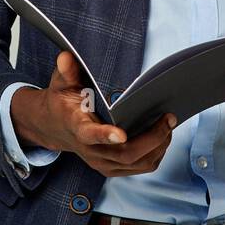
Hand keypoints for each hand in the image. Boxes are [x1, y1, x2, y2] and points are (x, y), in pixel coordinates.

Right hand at [10, 51, 177, 177]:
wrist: (55, 127)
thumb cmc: (63, 102)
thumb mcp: (61, 83)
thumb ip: (66, 71)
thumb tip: (67, 57)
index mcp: (77, 127)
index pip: (89, 135)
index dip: (105, 135)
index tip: (121, 133)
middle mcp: (90, 150)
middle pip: (124, 153)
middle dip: (152, 138)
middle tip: (169, 119)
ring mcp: (101, 162)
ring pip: (136, 163)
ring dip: (158, 146)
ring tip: (168, 125)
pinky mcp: (111, 168)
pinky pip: (139, 167)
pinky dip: (155, 154)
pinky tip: (162, 136)